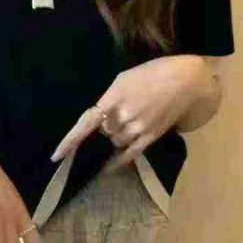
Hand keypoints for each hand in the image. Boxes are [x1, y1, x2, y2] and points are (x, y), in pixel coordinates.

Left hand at [49, 55, 209, 171]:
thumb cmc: (151, 73)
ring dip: (115, 137)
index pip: (85, 124)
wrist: (186, 81)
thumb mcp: (123, 79)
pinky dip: (117, 162)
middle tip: (117, 114)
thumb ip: (108, 100)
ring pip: (114, 142)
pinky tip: (108, 168)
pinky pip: (128, 155)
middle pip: (103, 132)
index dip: (69, 141)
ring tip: (128, 122)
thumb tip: (99, 120)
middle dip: (105, 127)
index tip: (56, 156)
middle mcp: (123, 117)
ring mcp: (138, 129)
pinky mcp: (150, 138)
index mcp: (113, 98)